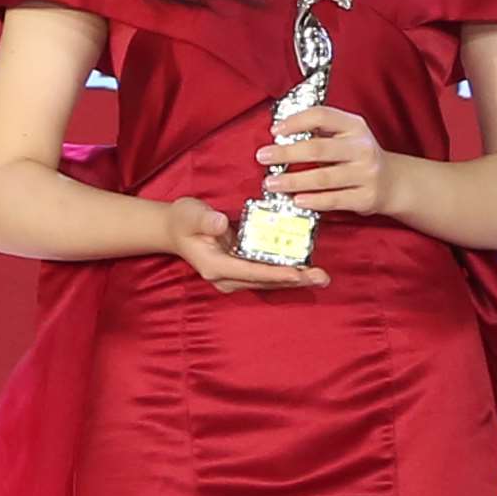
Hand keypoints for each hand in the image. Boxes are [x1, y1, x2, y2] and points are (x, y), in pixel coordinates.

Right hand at [157, 194, 329, 291]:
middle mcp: (226, 277)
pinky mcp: (241, 272)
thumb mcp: (190, 214)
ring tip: (321, 276)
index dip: (276, 272)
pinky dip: (286, 272)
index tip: (299, 273)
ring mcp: (234, 277)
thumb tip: (219, 224)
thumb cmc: (183, 221)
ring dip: (295, 279)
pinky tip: (306, 269)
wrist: (175, 230)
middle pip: (265, 281)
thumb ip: (204, 219)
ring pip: (269, 281)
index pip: (251, 271)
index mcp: (215, 266)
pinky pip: (267, 274)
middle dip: (295, 280)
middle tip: (321, 277)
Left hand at [261, 102, 395, 220]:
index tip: (275, 130)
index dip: (296, 121)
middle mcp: (362, 148)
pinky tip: (296, 200)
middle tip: (263, 156)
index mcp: (355, 127)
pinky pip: (334, 200)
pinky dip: (313, 201)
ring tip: (272, 183)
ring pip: (323, 178)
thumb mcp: (348, 135)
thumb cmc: (359, 156)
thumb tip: (282, 133)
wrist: (393, 182)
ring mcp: (366, 174)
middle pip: (318, 149)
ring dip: (293, 181)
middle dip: (287, 153)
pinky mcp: (365, 197)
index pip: (322, 116)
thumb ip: (322, 131)